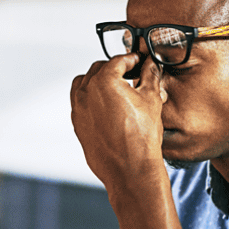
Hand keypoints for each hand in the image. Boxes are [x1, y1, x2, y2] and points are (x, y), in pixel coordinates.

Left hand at [70, 53, 167, 188]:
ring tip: (117, 89)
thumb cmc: (141, 138)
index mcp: (104, 80)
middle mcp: (86, 92)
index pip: (118, 60)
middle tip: (132, 74)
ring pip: (84, 84)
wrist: (130, 169)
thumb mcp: (151, 99)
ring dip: (99, 81)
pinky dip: (91, 98)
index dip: (132, 59)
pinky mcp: (77, 124)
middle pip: (99, 69)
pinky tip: (107, 106)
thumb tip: (150, 66)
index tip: (139, 62)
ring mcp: (78, 109)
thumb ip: (150, 76)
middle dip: (115, 69)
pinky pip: (80, 103)